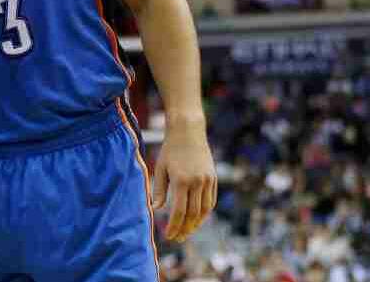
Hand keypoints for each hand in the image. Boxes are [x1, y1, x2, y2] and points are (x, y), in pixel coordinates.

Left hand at [152, 119, 215, 240]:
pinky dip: (205, 212)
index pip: (179, 211)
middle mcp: (197, 182)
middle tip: (178, 238)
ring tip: (187, 231)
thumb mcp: (160, 168)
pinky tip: (197, 218)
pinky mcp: (214, 178)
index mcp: (181, 181)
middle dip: (185, 229)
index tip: (169, 236)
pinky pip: (211, 201)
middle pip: (192, 214)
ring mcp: (208, 180)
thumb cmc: (170, 149)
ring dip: (196, 223)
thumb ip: (159, 189)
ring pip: (204, 210)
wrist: (188, 131)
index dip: (174, 226)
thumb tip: (156, 209)